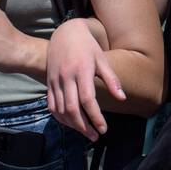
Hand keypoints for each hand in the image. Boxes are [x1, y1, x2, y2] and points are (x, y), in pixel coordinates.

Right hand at [46, 18, 125, 140]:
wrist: (65, 33)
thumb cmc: (88, 46)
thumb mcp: (102, 59)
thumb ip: (112, 79)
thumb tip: (122, 98)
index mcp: (82, 71)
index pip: (87, 100)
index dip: (95, 117)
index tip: (103, 129)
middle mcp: (66, 77)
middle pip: (72, 108)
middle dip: (83, 126)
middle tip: (95, 136)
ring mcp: (55, 81)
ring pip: (60, 110)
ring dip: (72, 124)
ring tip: (85, 132)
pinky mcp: (49, 83)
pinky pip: (52, 105)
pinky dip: (60, 117)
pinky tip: (71, 123)